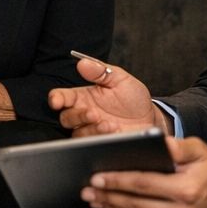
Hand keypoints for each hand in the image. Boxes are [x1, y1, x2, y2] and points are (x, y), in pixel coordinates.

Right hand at [48, 57, 170, 136]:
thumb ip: (101, 71)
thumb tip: (83, 62)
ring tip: (109, 124)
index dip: (56, 98)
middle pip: (65, 117)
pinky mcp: (99, 142)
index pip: (62, 97)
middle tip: (93, 113)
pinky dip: (100, 138)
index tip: (57, 101)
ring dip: (91, 129)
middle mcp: (84, 113)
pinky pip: (91, 144)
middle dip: (77, 116)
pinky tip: (113, 131)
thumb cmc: (133, 98)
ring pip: (77, 133)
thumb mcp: (120, 79)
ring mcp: (91, 130)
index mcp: (84, 96)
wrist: (150, 119)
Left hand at [80, 136, 206, 207]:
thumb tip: (158, 143)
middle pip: (136, 205)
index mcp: (186, 189)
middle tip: (87, 190)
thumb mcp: (198, 149)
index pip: (143, 184)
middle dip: (108, 196)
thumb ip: (177, 146)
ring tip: (94, 200)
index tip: (97, 178)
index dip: (118, 181)